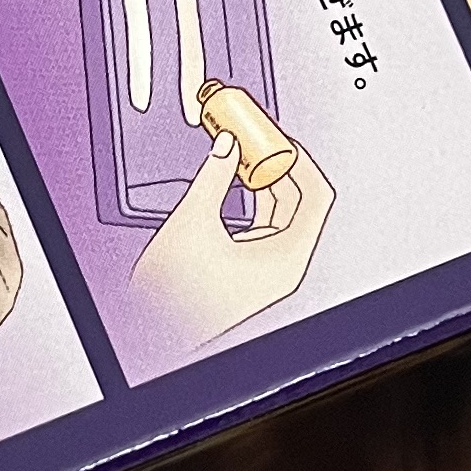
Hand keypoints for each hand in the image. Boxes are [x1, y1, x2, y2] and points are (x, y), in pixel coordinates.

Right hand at [129, 128, 337, 345]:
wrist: (153, 330)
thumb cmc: (175, 298)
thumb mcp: (193, 222)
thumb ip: (214, 175)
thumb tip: (228, 145)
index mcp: (286, 257)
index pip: (316, 196)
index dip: (301, 160)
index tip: (282, 140)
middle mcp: (284, 265)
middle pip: (301, 203)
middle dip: (280, 167)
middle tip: (261, 140)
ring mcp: (270, 270)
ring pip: (282, 214)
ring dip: (266, 182)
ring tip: (247, 155)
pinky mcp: (253, 271)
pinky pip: (265, 226)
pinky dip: (255, 201)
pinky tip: (238, 182)